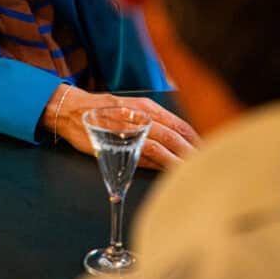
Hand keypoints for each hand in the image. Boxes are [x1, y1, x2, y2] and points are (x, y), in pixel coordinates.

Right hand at [43, 85, 198, 170]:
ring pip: (161, 145)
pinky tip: (168, 170)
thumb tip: (176, 144)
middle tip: (207, 166)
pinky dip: (159, 163)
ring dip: (178, 160)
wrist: (71, 109)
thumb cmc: (103, 111)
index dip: (196, 140)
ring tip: (192, 171)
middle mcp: (140, 115)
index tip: (208, 152)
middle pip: (174, 136)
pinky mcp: (117, 140)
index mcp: (147, 106)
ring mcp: (129, 128)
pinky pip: (143, 153)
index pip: (179, 124)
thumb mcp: (131, 110)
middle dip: (192, 152)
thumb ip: (152, 124)